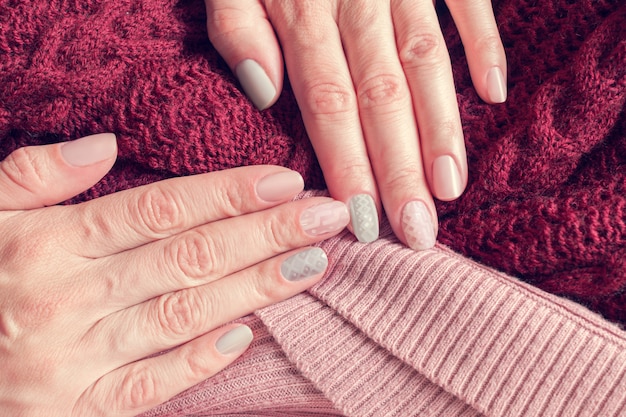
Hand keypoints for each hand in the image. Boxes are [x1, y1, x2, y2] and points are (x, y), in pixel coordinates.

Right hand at [0, 133, 348, 415]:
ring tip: (315, 264)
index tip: (286, 182)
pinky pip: (153, 385)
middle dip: (267, 234)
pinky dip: (203, 359)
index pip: (160, 210)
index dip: (229, 194)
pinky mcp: (80, 410)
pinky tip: (252, 333)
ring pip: (185, 315)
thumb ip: (34, 177)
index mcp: (46, 245)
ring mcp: (75, 360)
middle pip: (189, 257)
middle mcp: (67, 299)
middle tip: (328, 217)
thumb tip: (103, 145)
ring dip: (257, 288)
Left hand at [204, 0, 506, 249]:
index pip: (329, 105)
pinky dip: (482, 43)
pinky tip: (494, 93)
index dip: (348, 167)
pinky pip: (463, 0)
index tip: (363, 223)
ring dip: (441, 127)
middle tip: (417, 232)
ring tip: (451, 188)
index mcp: (301, 7)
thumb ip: (237, 26)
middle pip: (382, 97)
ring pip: (425, 61)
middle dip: (401, 170)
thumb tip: (264, 94)